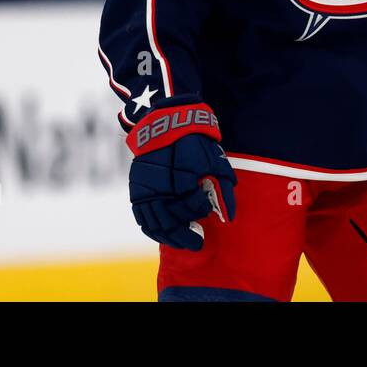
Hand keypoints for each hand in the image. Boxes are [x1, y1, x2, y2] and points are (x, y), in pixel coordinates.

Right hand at [126, 100, 236, 249]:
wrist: (165, 124)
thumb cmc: (194, 142)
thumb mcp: (215, 160)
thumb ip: (223, 189)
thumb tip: (229, 217)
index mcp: (183, 178)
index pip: (194, 205)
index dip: (202, 209)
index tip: (206, 208)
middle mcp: (162, 187)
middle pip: (172, 221)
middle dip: (186, 235)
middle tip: (197, 243)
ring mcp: (147, 190)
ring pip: (156, 224)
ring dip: (169, 237)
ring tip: (181, 242)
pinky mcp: (137, 190)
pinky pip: (142, 218)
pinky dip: (152, 230)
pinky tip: (163, 235)